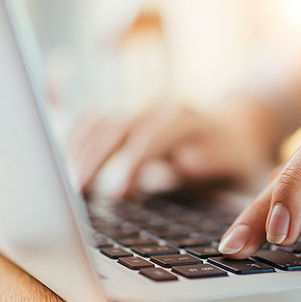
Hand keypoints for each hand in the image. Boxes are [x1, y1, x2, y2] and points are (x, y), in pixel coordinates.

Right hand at [68, 104, 274, 196]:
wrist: (236, 130)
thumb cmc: (236, 157)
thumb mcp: (236, 163)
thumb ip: (213, 161)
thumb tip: (185, 162)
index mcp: (186, 118)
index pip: (152, 136)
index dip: (132, 163)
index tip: (118, 192)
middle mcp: (158, 109)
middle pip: (117, 126)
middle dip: (95, 158)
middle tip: (77, 191)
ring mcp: (139, 111)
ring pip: (100, 122)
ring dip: (79, 151)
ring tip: (66, 186)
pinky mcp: (127, 120)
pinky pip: (93, 123)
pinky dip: (75, 141)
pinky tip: (64, 164)